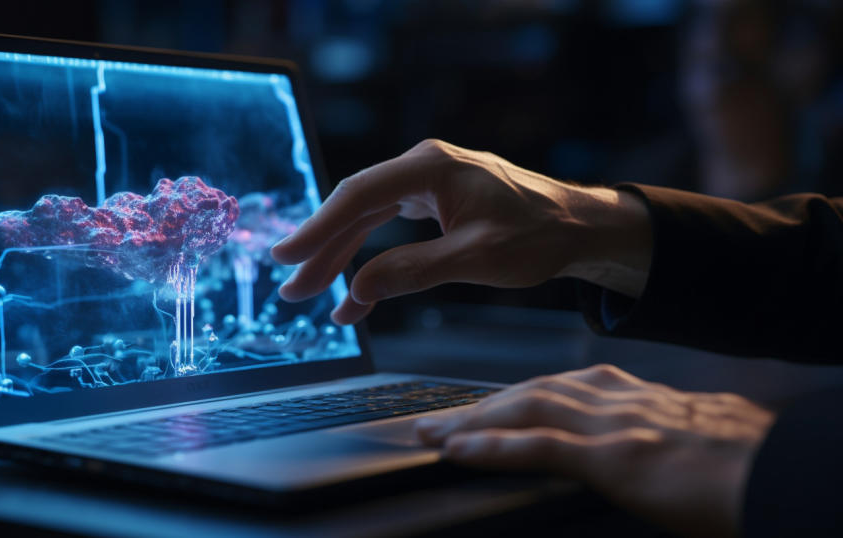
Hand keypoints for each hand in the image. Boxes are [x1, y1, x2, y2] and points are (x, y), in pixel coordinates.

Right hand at [270, 139, 652, 324]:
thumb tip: (356, 289)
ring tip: (311, 293)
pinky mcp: (435, 198)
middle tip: (291, 289)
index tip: (285, 258)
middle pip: (356, 206)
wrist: (579, 227)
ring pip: (369, 217)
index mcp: (432, 168)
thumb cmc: (538, 237)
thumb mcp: (475, 259)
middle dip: (322, 248)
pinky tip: (354, 287)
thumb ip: (412, 272)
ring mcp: (429, 180)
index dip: (317, 228)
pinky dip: (370, 255)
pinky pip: (390, 225)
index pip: (359, 196)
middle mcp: (424, 166)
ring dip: (340, 255)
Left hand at [415, 364, 775, 536]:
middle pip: (530, 393)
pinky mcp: (617, 457)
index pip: (554, 389)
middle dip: (478, 405)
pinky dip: (494, 447)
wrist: (783, 469)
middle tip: (434, 419)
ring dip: (471, 421)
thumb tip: (627, 445)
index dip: (509, 397)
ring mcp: (614, 425)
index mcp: (632, 395)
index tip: (477, 406)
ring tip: (431, 434)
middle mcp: (616, 399)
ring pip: (525, 411)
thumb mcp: (686, 435)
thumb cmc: (742, 462)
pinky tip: (459, 451)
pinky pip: (541, 448)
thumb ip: (646, 430)